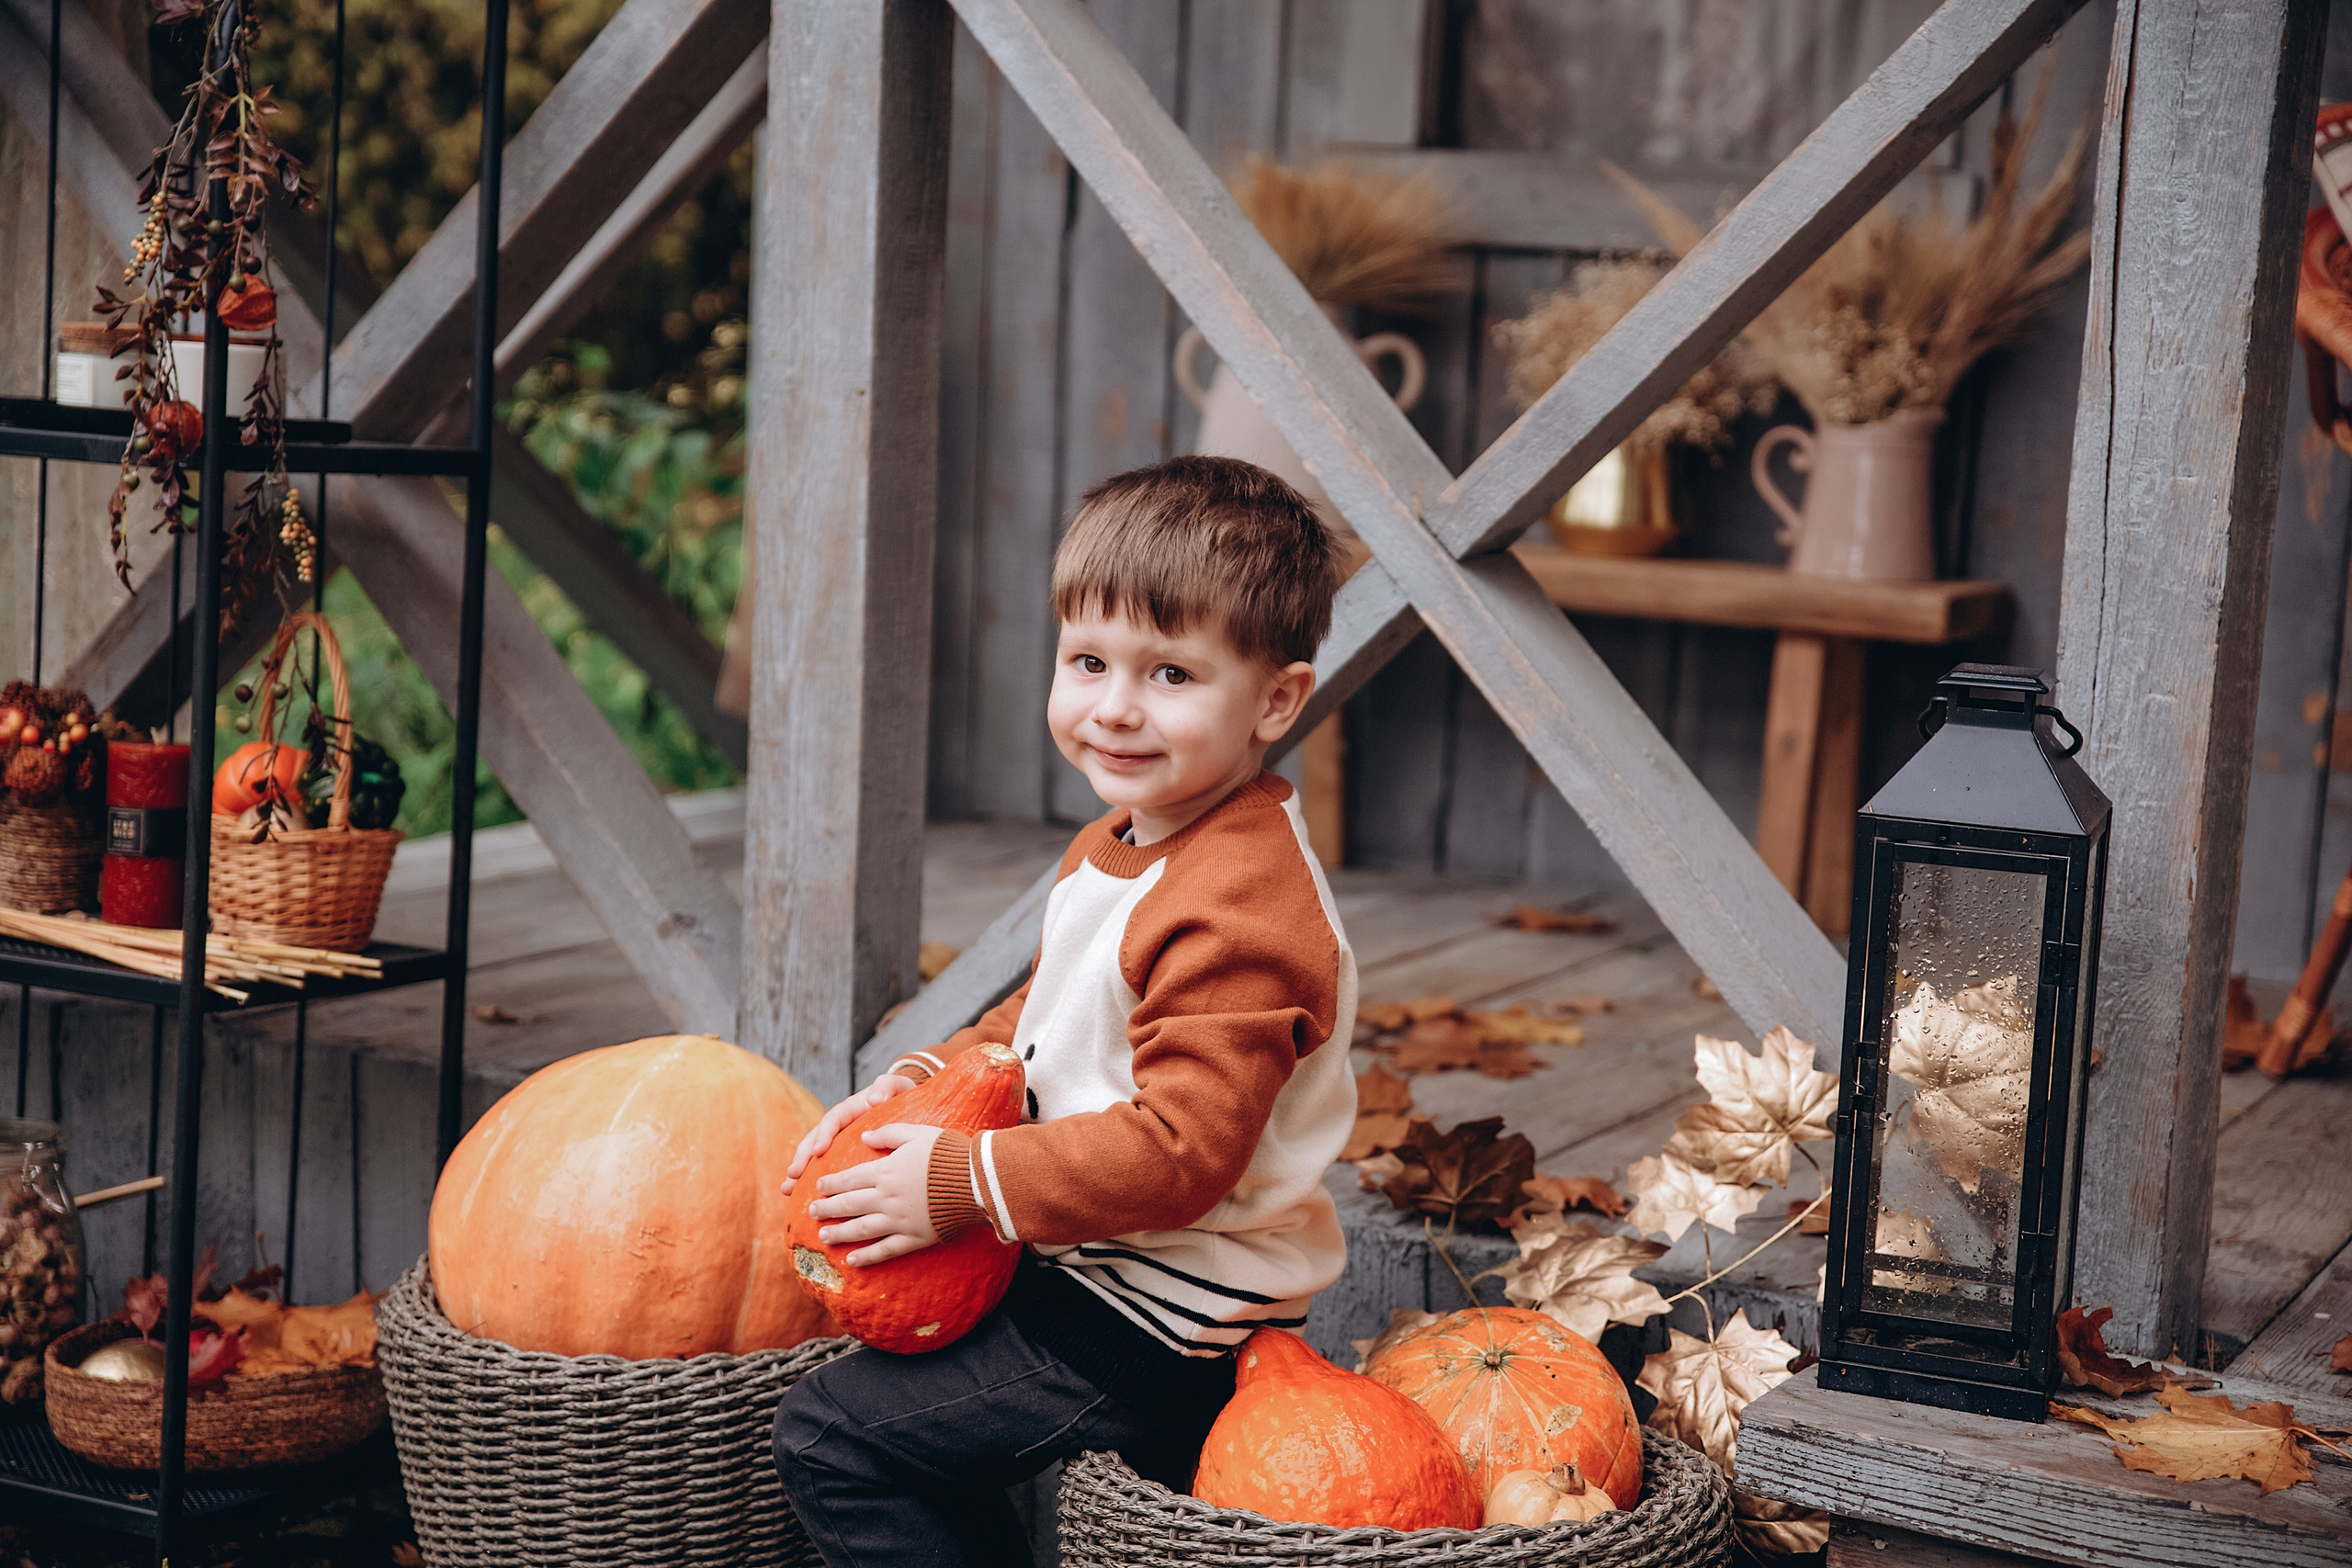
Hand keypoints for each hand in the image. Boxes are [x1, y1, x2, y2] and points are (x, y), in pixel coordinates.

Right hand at [783, 1073, 918, 1193]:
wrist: (906, 1106)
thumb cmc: (900, 1096)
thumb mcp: (897, 1086)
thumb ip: (886, 1085)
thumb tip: (873, 1098)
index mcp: (850, 1110)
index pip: (833, 1120)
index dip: (824, 1134)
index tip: (819, 1151)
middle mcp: (840, 1127)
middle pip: (815, 1140)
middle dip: (803, 1158)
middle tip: (793, 1175)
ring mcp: (839, 1142)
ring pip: (815, 1157)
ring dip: (800, 1172)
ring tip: (787, 1189)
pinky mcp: (843, 1157)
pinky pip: (827, 1168)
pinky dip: (814, 1181)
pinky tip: (802, 1197)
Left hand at [807, 1124, 943, 1266]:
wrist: (976, 1181)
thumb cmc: (948, 1153)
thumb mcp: (917, 1133)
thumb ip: (888, 1133)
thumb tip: (864, 1136)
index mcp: (885, 1172)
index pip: (849, 1179)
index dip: (831, 1184)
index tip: (818, 1187)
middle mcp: (886, 1198)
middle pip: (849, 1205)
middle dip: (828, 1209)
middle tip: (812, 1212)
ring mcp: (898, 1221)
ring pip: (861, 1230)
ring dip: (839, 1234)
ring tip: (823, 1237)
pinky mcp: (913, 1238)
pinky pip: (885, 1250)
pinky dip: (867, 1257)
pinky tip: (852, 1260)